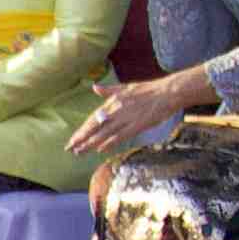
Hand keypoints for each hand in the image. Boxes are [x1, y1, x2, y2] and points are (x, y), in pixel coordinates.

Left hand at [73, 70, 201, 157]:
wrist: (169, 92)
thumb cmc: (149, 90)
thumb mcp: (126, 87)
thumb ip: (109, 90)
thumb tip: (95, 87)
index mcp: (112, 102)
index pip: (92, 119)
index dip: (82, 131)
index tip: (72, 140)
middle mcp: (116, 110)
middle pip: (94, 127)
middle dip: (81, 139)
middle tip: (69, 148)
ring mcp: (126, 118)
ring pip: (104, 133)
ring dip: (91, 143)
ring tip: (79, 152)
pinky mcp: (137, 125)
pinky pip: (120, 136)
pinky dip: (109, 142)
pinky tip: (100, 149)